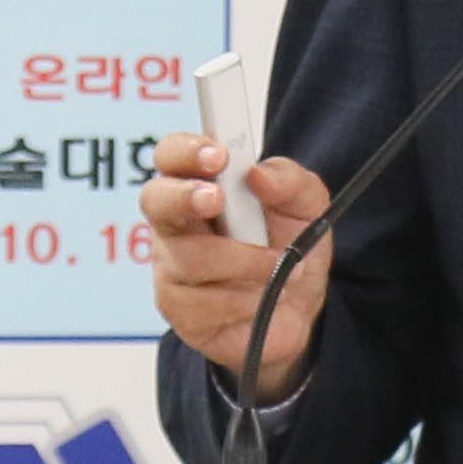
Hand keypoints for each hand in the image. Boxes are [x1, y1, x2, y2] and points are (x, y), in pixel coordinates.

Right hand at [141, 131, 334, 399]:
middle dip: (184, 197)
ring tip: (279, 266)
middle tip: (218, 201)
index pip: (173, 155)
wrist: (299, 312)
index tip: (218, 156)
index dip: (186, 151)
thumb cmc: (290, 248)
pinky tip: (263, 298)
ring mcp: (173, 267)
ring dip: (246, 262)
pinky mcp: (180, 310)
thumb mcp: (307, 207)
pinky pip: (206, 303)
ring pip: (191, 258)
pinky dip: (246, 299)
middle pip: (155, 199)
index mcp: (202, 184)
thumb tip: (259, 174)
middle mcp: (178, 223)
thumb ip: (291, 181)